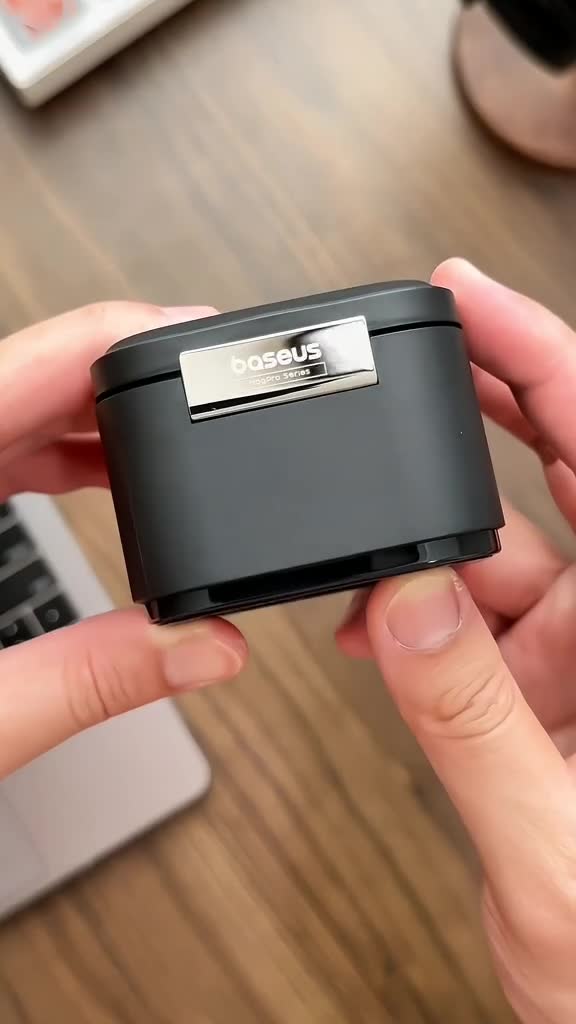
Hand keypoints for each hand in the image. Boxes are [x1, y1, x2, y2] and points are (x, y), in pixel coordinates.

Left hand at [0, 302, 246, 779]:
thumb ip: (89, 680)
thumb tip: (200, 647)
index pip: (14, 369)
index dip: (108, 336)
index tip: (186, 333)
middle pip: (18, 377)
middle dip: (113, 382)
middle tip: (200, 397)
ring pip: (5, 409)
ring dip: (86, 422)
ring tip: (165, 450)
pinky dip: (51, 453)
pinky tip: (97, 476)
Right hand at [337, 260, 575, 1023]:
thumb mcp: (553, 852)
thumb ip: (472, 724)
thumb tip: (406, 603)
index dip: (544, 362)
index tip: (475, 300)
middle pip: (564, 475)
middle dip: (486, 407)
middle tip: (418, 353)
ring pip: (507, 561)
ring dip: (433, 551)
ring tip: (371, 557)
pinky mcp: (556, 698)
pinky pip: (482, 627)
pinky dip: (425, 621)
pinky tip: (382, 633)